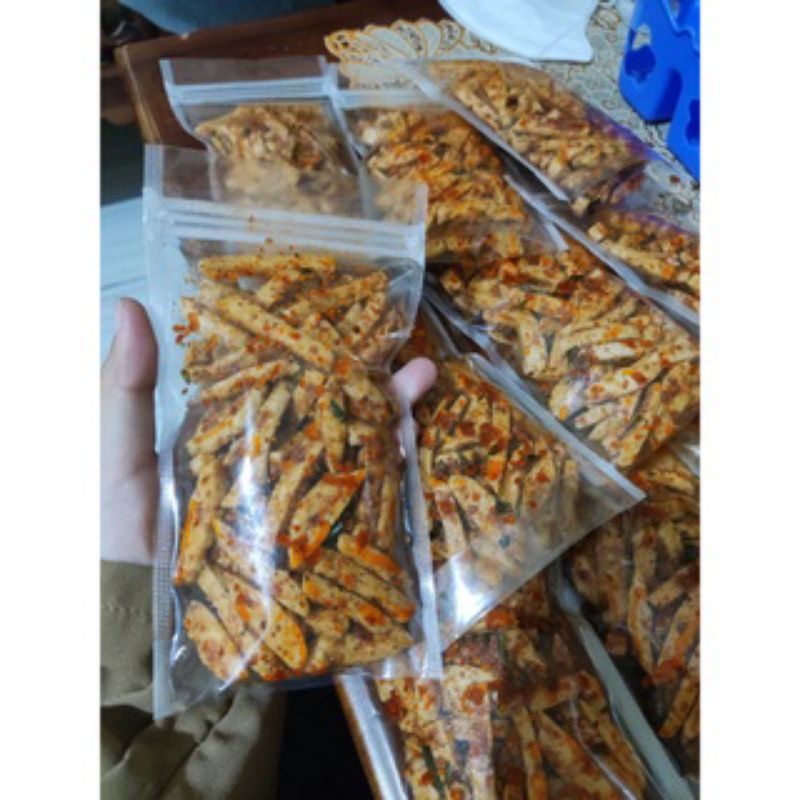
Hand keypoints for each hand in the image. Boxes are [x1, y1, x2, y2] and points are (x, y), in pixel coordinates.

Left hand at [100, 298, 435, 564]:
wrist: (139, 626)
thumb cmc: (117, 537)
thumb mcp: (118, 456)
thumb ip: (127, 389)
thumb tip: (129, 303)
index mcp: (229, 431)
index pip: (281, 382)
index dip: (316, 352)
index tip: (350, 321)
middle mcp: (269, 459)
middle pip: (329, 412)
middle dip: (372, 383)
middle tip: (412, 355)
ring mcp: (293, 501)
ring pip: (352, 450)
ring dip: (391, 418)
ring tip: (425, 384)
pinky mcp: (310, 542)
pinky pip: (357, 505)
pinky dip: (388, 477)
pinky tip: (412, 446)